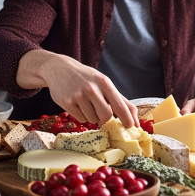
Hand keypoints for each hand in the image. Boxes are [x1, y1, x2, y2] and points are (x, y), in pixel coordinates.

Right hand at [17, 50, 138, 127]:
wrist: (59, 69)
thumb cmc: (87, 78)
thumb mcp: (104, 83)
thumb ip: (120, 100)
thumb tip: (135, 121)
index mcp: (104, 83)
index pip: (120, 105)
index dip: (127, 119)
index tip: (131, 127)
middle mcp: (92, 88)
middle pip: (106, 116)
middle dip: (106, 119)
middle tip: (101, 113)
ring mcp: (78, 95)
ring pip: (93, 120)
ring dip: (92, 117)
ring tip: (87, 104)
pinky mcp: (67, 102)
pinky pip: (81, 119)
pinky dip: (82, 116)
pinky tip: (78, 104)